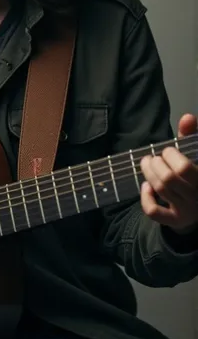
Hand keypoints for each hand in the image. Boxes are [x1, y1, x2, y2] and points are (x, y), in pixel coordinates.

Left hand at [140, 114, 197, 233]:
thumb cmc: (194, 174)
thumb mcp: (195, 154)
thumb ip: (190, 136)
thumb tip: (187, 117)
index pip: (184, 168)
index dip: (171, 156)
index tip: (167, 151)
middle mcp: (197, 197)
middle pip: (168, 179)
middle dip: (155, 164)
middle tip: (152, 158)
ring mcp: (186, 211)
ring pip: (161, 190)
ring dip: (148, 174)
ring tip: (146, 164)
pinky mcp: (174, 221)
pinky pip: (154, 212)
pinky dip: (146, 198)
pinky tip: (146, 187)